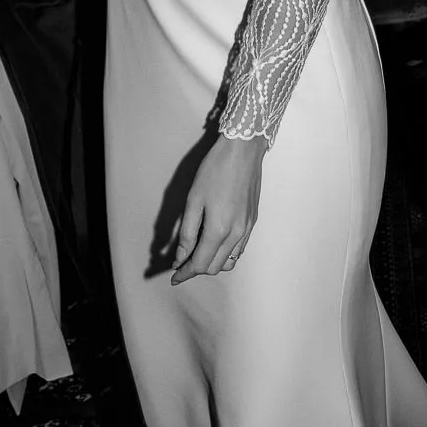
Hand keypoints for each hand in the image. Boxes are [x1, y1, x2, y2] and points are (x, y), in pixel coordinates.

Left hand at [172, 133, 265, 282]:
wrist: (243, 150)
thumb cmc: (215, 170)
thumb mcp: (193, 199)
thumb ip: (187, 232)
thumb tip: (180, 257)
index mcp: (219, 230)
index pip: (200, 264)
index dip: (185, 272)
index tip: (173, 276)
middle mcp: (237, 235)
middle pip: (215, 267)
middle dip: (197, 269)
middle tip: (181, 262)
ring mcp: (248, 229)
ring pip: (229, 261)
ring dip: (212, 263)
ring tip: (197, 253)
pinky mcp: (253, 222)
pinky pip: (239, 249)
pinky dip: (225, 253)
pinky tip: (215, 242)